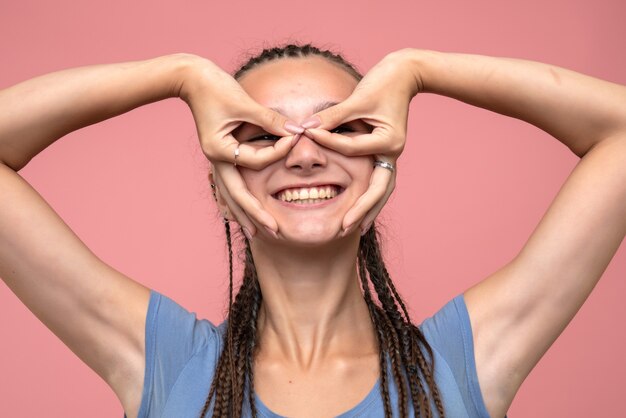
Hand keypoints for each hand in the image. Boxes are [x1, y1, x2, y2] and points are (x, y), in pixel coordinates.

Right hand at [179, 57, 302, 235]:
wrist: (191, 78)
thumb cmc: (216, 88)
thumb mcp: (244, 103)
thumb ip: (270, 120)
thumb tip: (297, 131)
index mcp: (219, 150)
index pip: (255, 161)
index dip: (278, 152)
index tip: (297, 141)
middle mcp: (216, 159)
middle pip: (236, 195)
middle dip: (255, 214)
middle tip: (275, 232)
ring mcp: (215, 159)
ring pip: (230, 194)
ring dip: (244, 213)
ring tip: (257, 233)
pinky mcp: (219, 155)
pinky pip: (228, 183)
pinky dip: (235, 200)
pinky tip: (242, 213)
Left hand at [302, 49, 420, 233]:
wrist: (406, 73)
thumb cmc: (383, 82)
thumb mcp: (358, 98)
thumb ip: (332, 116)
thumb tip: (306, 128)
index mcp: (388, 140)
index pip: (352, 149)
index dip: (328, 143)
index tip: (307, 142)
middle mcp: (393, 152)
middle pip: (378, 189)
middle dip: (361, 209)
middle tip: (343, 227)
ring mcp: (392, 155)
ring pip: (381, 190)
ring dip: (368, 210)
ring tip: (353, 229)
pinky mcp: (386, 153)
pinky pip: (378, 180)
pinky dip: (369, 196)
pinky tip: (359, 210)